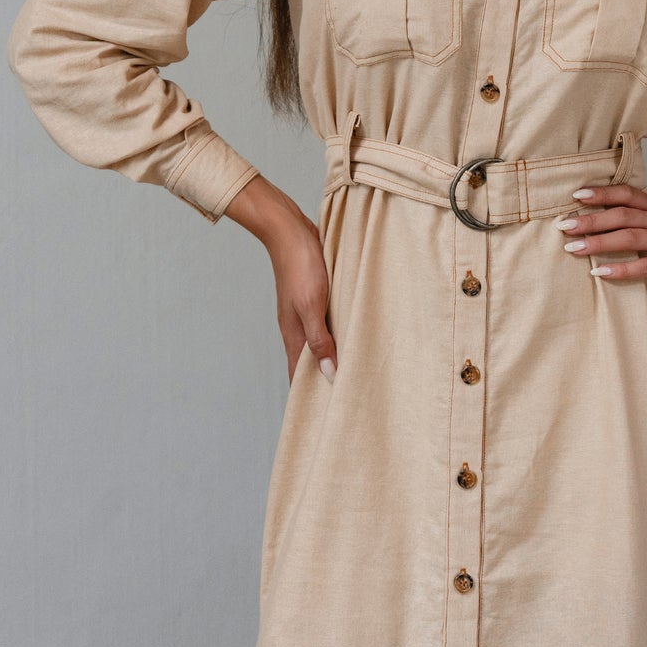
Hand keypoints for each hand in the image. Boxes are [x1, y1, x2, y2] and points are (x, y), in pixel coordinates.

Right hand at [225, 175, 337, 379]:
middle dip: (325, 380)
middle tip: (348, 398)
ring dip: (334, 357)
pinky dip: (338, 335)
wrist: (289, 230)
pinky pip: (327, 324)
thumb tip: (328, 374)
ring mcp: (305, 313)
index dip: (310, 395)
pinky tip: (353, 336)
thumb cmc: (300, 266)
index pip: (298, 375)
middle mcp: (297, 328)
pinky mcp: (315, 298)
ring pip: (320, 343)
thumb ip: (319, 339)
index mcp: (293, 335)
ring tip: (356, 373)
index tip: (326, 415)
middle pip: (310, 362)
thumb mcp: (311, 305)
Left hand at [556, 182, 646, 297]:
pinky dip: (620, 269)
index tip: (577, 195)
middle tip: (564, 224)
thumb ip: (644, 218)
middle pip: (623, 214)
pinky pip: (644, 266)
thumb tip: (606, 216)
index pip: (628, 194)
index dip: (602, 193)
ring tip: (573, 248)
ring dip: (598, 242)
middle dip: (591, 219)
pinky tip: (599, 272)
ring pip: (630, 237)